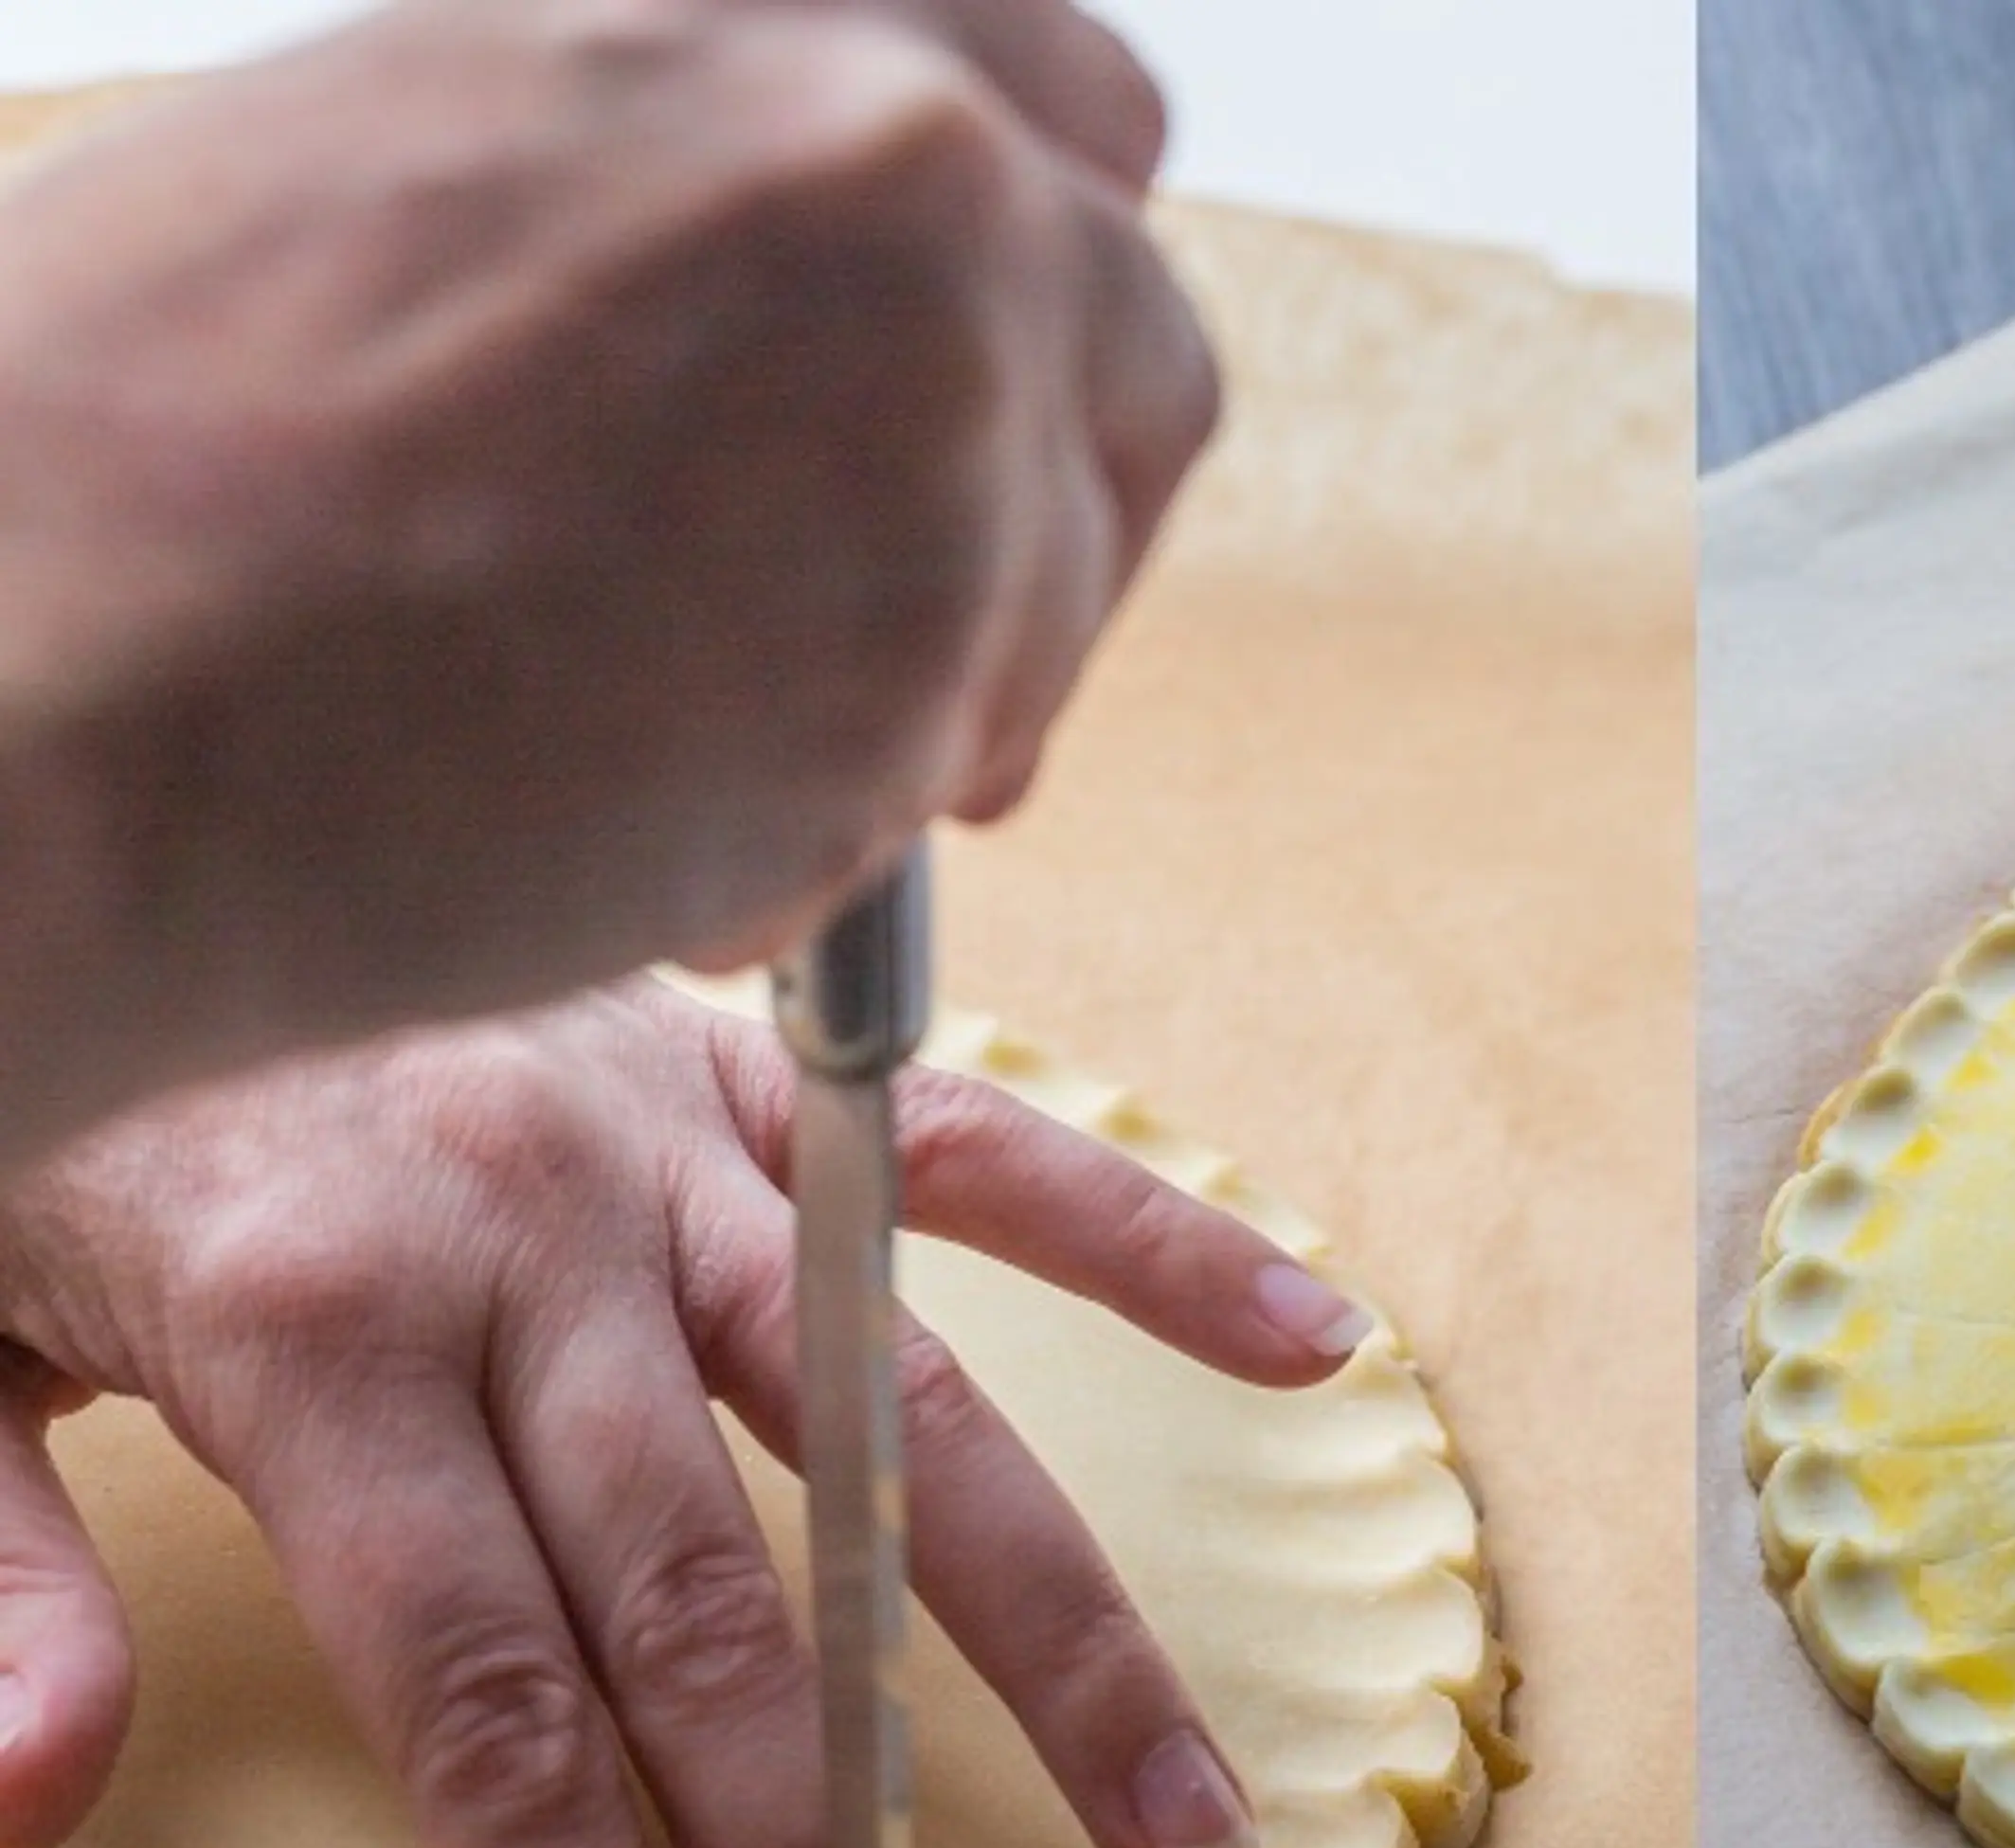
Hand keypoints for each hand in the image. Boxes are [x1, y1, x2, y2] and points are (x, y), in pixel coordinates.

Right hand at [0, 0, 1217, 1149]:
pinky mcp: (955, 613)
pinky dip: (845, 825)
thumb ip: (664, 211)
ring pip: (1063, 576)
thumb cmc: (125, 468)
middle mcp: (880, 148)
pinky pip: (967, 746)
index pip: (1061, 107)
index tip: (991, 401)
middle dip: (1057, 503)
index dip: (1037, 281)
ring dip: (925, 689)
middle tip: (922, 642)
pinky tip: (636, 832)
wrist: (54, 681)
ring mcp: (946, 373)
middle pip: (1140, 339)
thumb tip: (793, 334)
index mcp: (730, 6)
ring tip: (663, 767)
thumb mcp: (406, 173)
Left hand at [0, 980, 1367, 1847]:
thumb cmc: (25, 1106)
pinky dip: (1151, 1240)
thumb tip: (33, 1810)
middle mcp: (529, 1249)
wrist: (87, 798)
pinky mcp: (742, 1067)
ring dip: (1055, 1645)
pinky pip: (977, 1152)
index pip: (496, 1714)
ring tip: (1185, 1832)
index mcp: (315, 1339)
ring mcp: (665, 1149)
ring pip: (901, 1422)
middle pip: (719, 1624)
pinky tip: (1307, 1345)